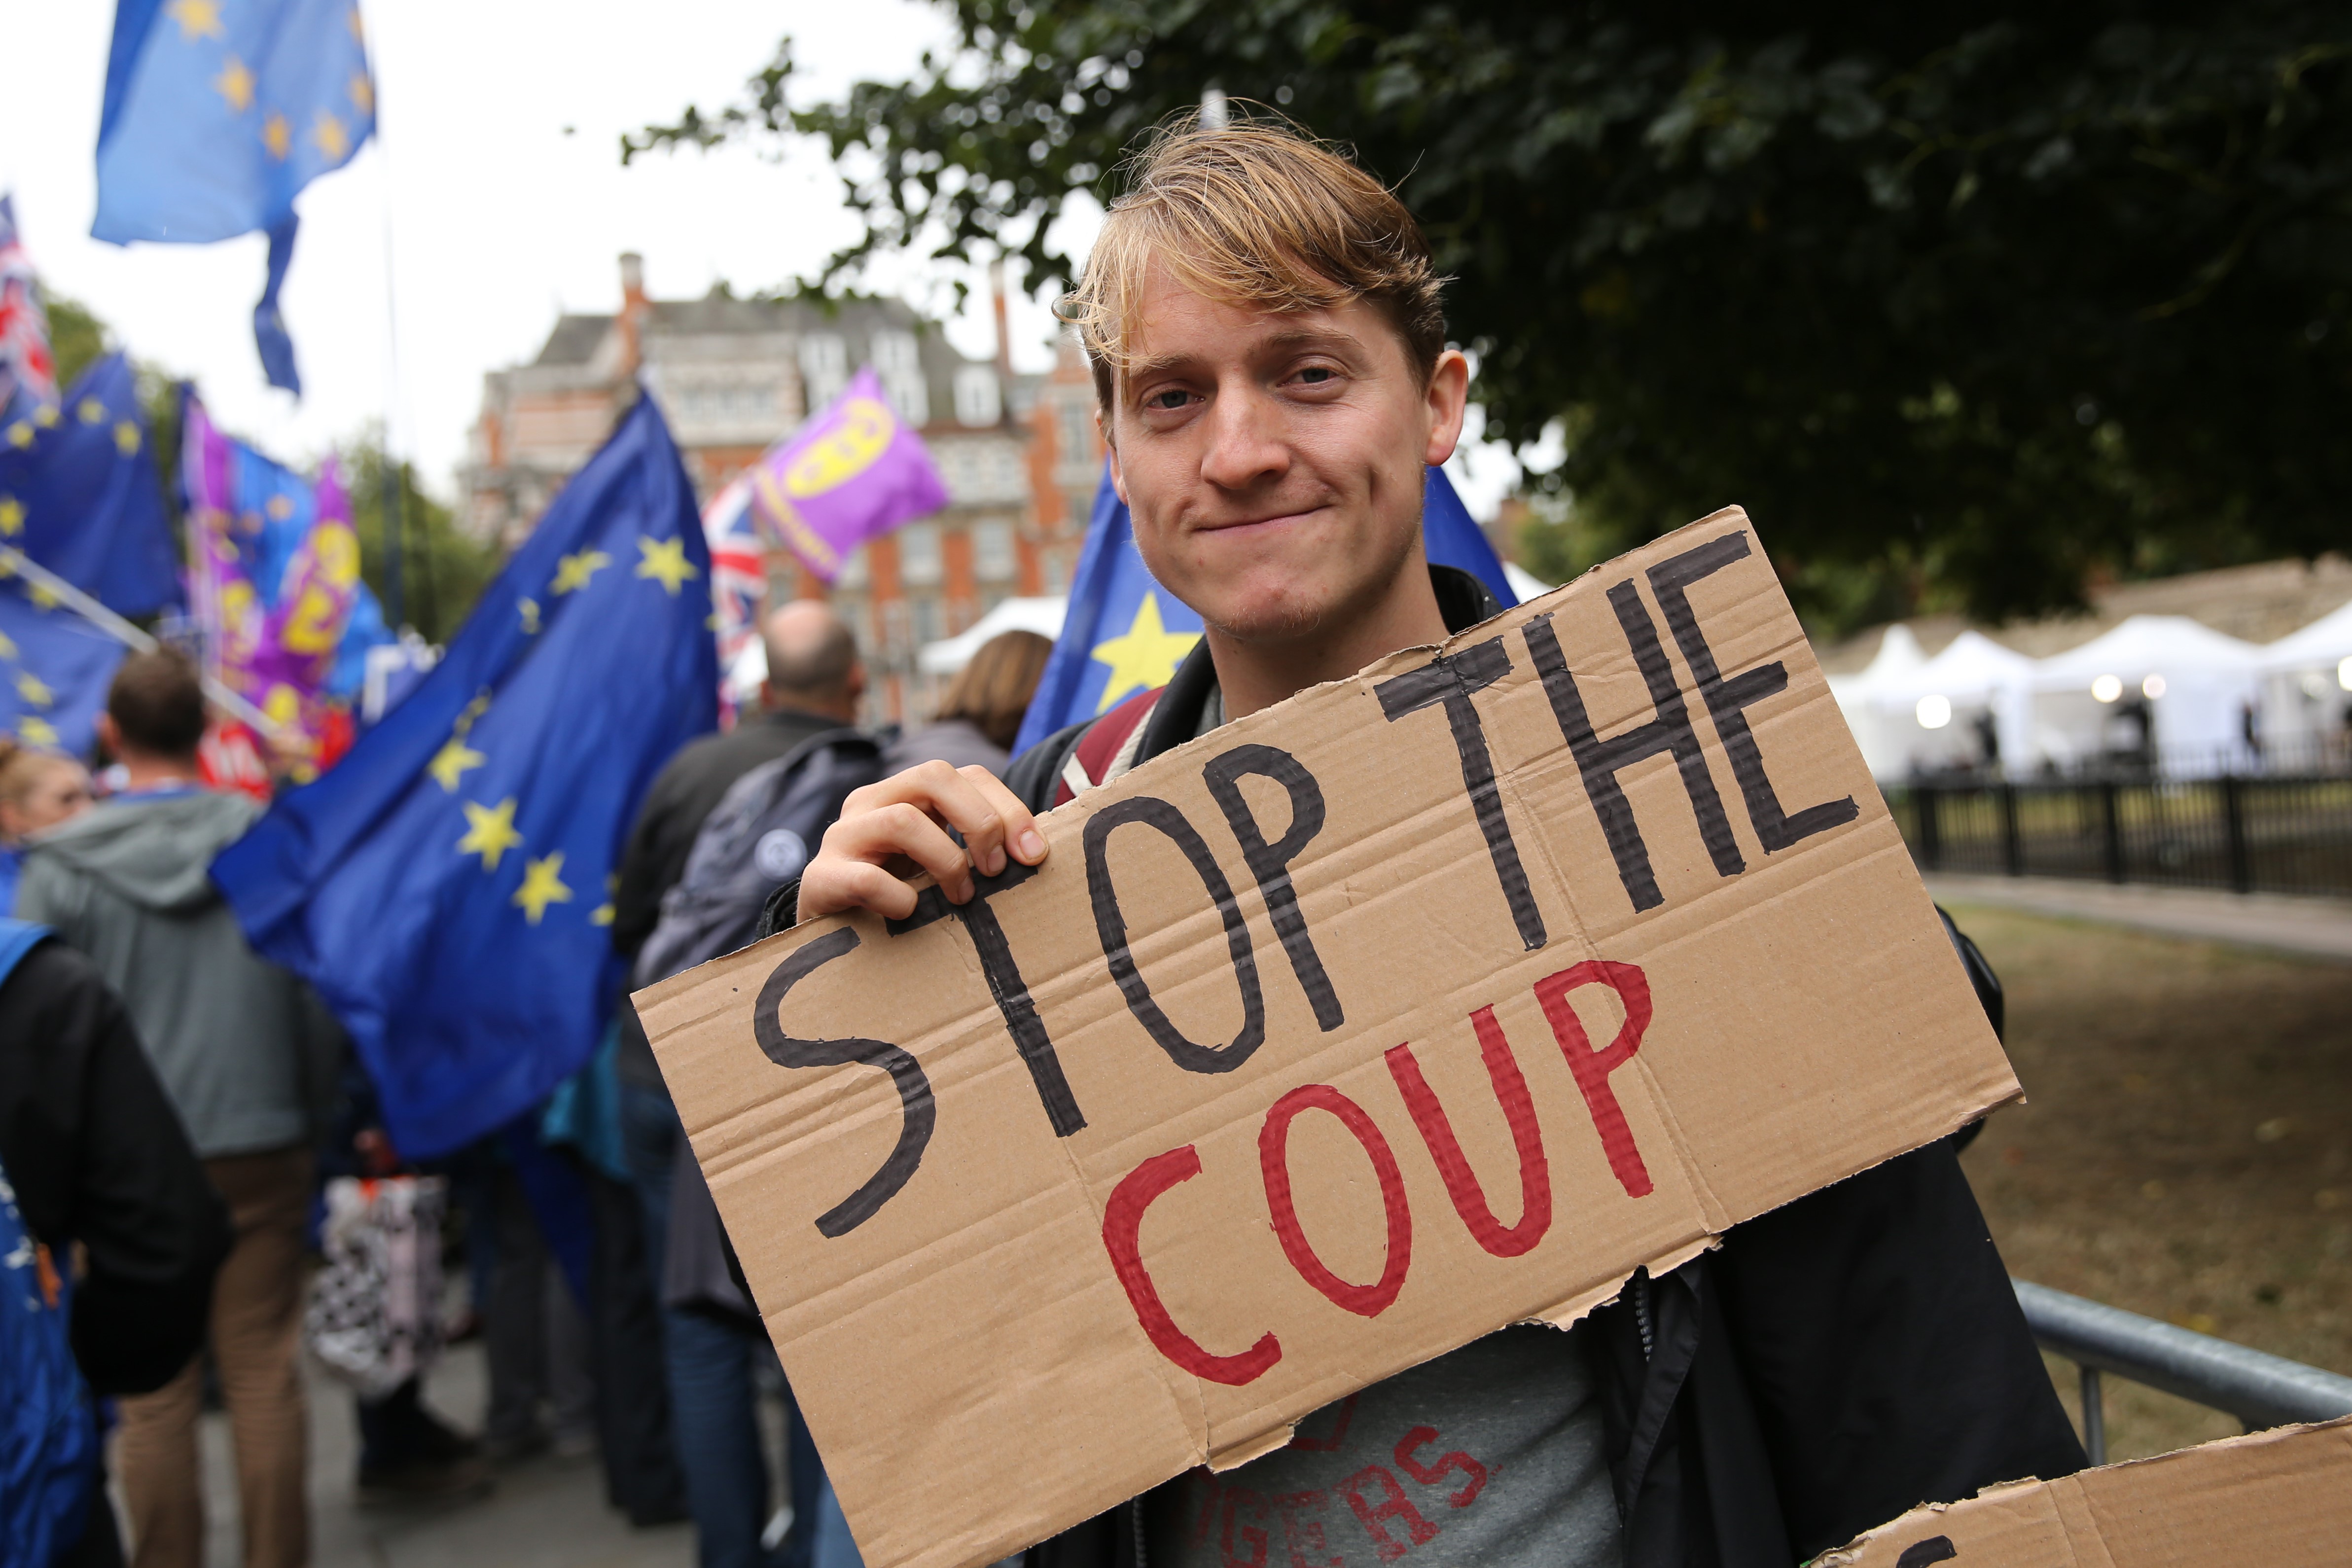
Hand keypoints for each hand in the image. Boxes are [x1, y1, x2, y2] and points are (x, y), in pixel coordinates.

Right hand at [796, 761, 1048, 922]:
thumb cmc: (897, 897)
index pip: (967, 774)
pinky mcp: (821, 878)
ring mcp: (842, 836)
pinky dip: (899, 898)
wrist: (829, 935)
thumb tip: (1035, 853)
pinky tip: (909, 913)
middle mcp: (871, 802)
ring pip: (903, 821)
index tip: (1033, 855)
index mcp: (905, 793)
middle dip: (979, 822)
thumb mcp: (938, 864)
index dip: (1009, 809)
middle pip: (933, 775)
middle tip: (995, 871)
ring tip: (960, 896)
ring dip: (946, 861)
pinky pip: (866, 879)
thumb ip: (975, 849)